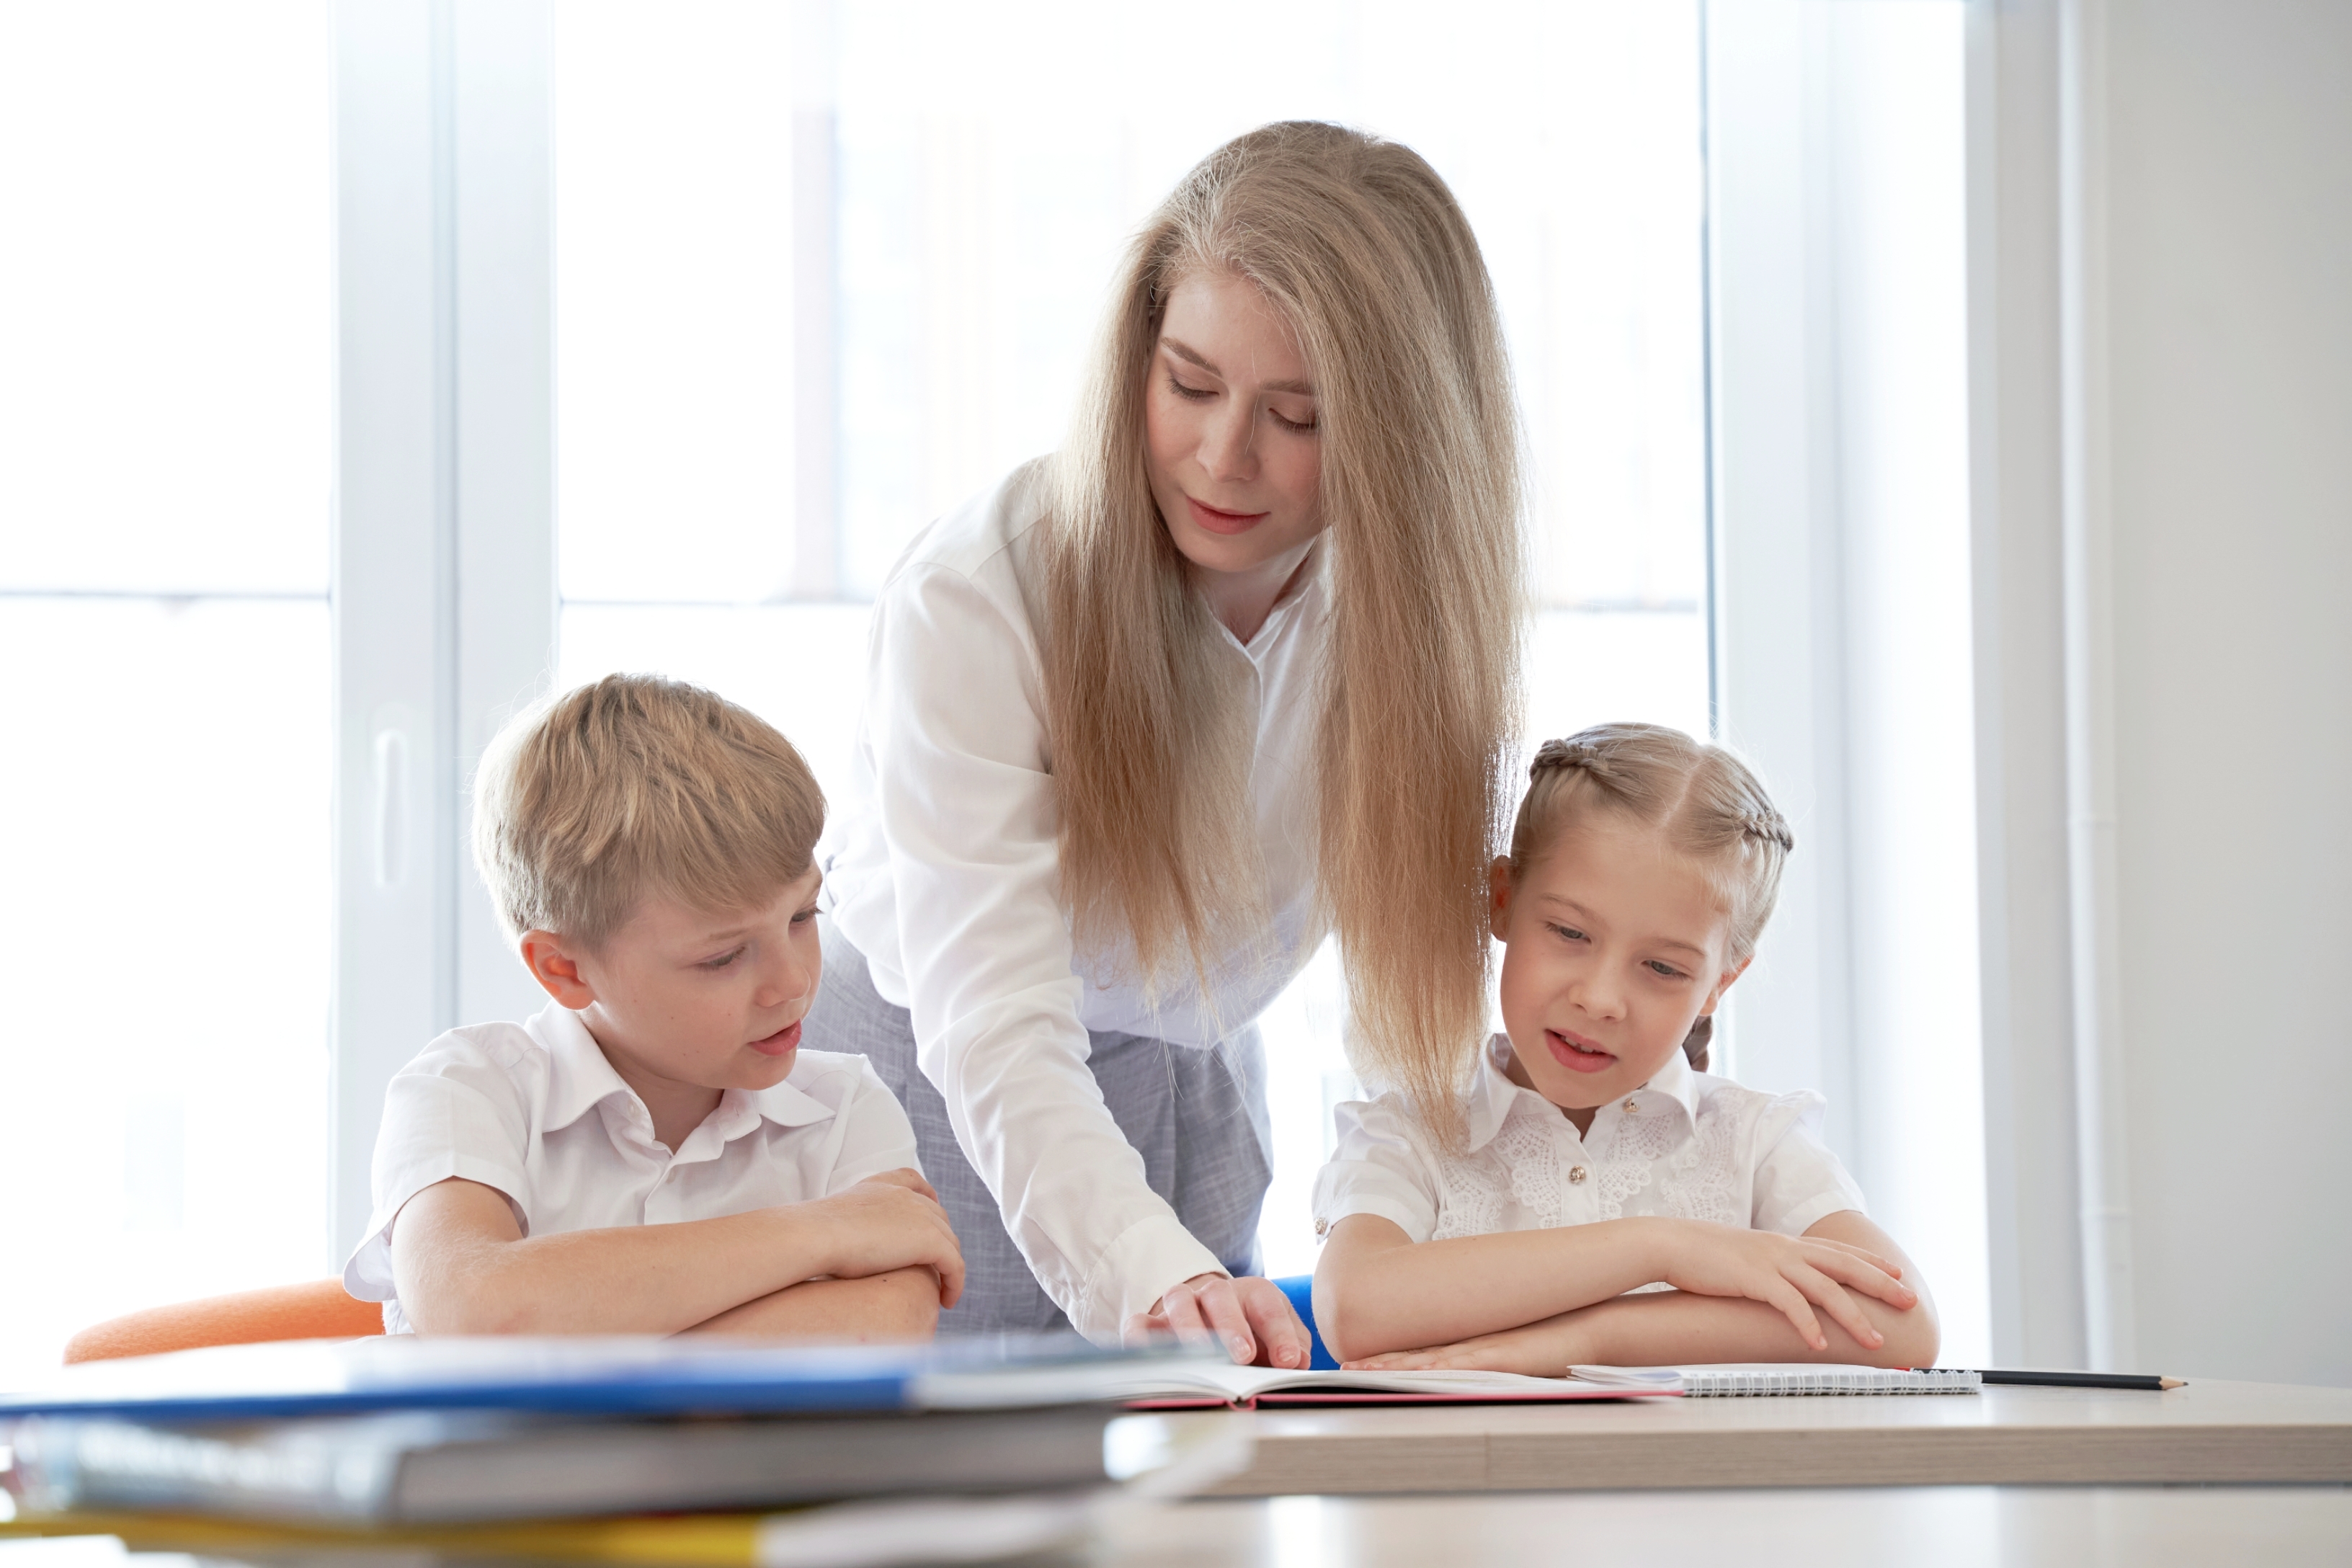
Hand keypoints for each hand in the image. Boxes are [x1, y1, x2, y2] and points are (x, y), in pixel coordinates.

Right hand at [807, 1169, 963, 1307]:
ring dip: (949, 1266)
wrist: (817, 1235)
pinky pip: (954, 1264)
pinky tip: (947, 1302)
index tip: (932, 1205)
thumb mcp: (834, 1225)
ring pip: (949, 1241)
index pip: (912, 1181)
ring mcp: (920, 1215)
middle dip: (940, 1239)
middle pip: (937, 1215)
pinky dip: (955, 1283)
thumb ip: (849, 1229)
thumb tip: (840, 1249)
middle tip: (935, 1268)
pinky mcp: (930, 1240)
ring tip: (942, 1291)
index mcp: (880, 1186)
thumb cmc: (814, 1237)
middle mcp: (904, 1196)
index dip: (927, 1193)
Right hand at [1122, 1273, 1310, 1367]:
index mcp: (1252, 1293)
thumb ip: (1293, 1347)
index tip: (1289, 1360)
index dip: (1279, 1332)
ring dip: (1190, 1329)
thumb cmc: (1252, 1333)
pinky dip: (1140, 1339)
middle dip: (1231, 1325)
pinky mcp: (1151, 1323)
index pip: (1267, 1305)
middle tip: (1243, 1356)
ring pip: (1179, 1302)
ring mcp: (1180, 1306)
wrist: (1212, 1319)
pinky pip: (1139, 1323)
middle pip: (1219, 1295)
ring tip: (1199, 1359)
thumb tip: (1298, 1363)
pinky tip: (1148, 1361)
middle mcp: (1214, 1294)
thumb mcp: (1279, 1336)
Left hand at [1344, 1313, 1587, 1376]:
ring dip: (1397, 1366)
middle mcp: (1471, 1346)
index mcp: (1471, 1347)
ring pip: (1432, 1360)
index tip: (1356, 1363)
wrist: (1588, 1325)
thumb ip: (1486, 1364)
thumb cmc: (1552, 1342)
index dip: (1387, 1360)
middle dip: (1380, 1363)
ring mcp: (1486, 1349)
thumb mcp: (1511, 1356)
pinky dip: (1440, 1369)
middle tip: (1345, 1367)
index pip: (1421, 1355)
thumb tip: (1461, 1373)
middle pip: (1416, 1356)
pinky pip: (1466, 1364)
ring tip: (1364, 1370)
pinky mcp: (1504, 1356)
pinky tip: (1418, 1373)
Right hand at [1658, 1222, 1915, 1350]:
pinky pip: (1789, 1303)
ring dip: (1853, 1317)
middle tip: (1909, 1301)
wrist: (1670, 1243)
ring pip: (1825, 1288)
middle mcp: (1785, 1249)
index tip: (1897, 1274)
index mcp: (1784, 1243)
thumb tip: (1783, 1287)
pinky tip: (1819, 1344)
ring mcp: (1771, 1262)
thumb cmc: (1704, 1256)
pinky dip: (1807, 1325)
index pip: (1838, 1250)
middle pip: (1844, 1265)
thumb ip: (1769, 1268)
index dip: (1870, 1262)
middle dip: (1880, 1284)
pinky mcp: (1754, 1278)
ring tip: (1875, 1341)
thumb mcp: (1746, 1257)